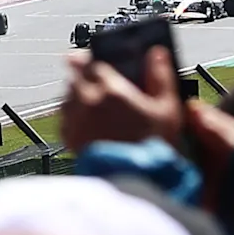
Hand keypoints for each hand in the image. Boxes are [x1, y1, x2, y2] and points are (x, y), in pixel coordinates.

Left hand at [58, 46, 187, 151]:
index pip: (91, 60)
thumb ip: (161, 77)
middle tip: (97, 83)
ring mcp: (74, 119)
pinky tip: (89, 125)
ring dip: (77, 95)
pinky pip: (64, 119)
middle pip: (75, 75)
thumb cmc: (153, 148)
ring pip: (67, 96)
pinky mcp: (68, 138)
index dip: (95, 59)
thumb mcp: (168, 110)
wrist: (135, 181)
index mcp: (109, 88)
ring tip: (94, 106)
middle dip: (83, 75)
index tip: (100, 63)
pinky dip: (73, 117)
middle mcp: (86, 100)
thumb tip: (157, 53)